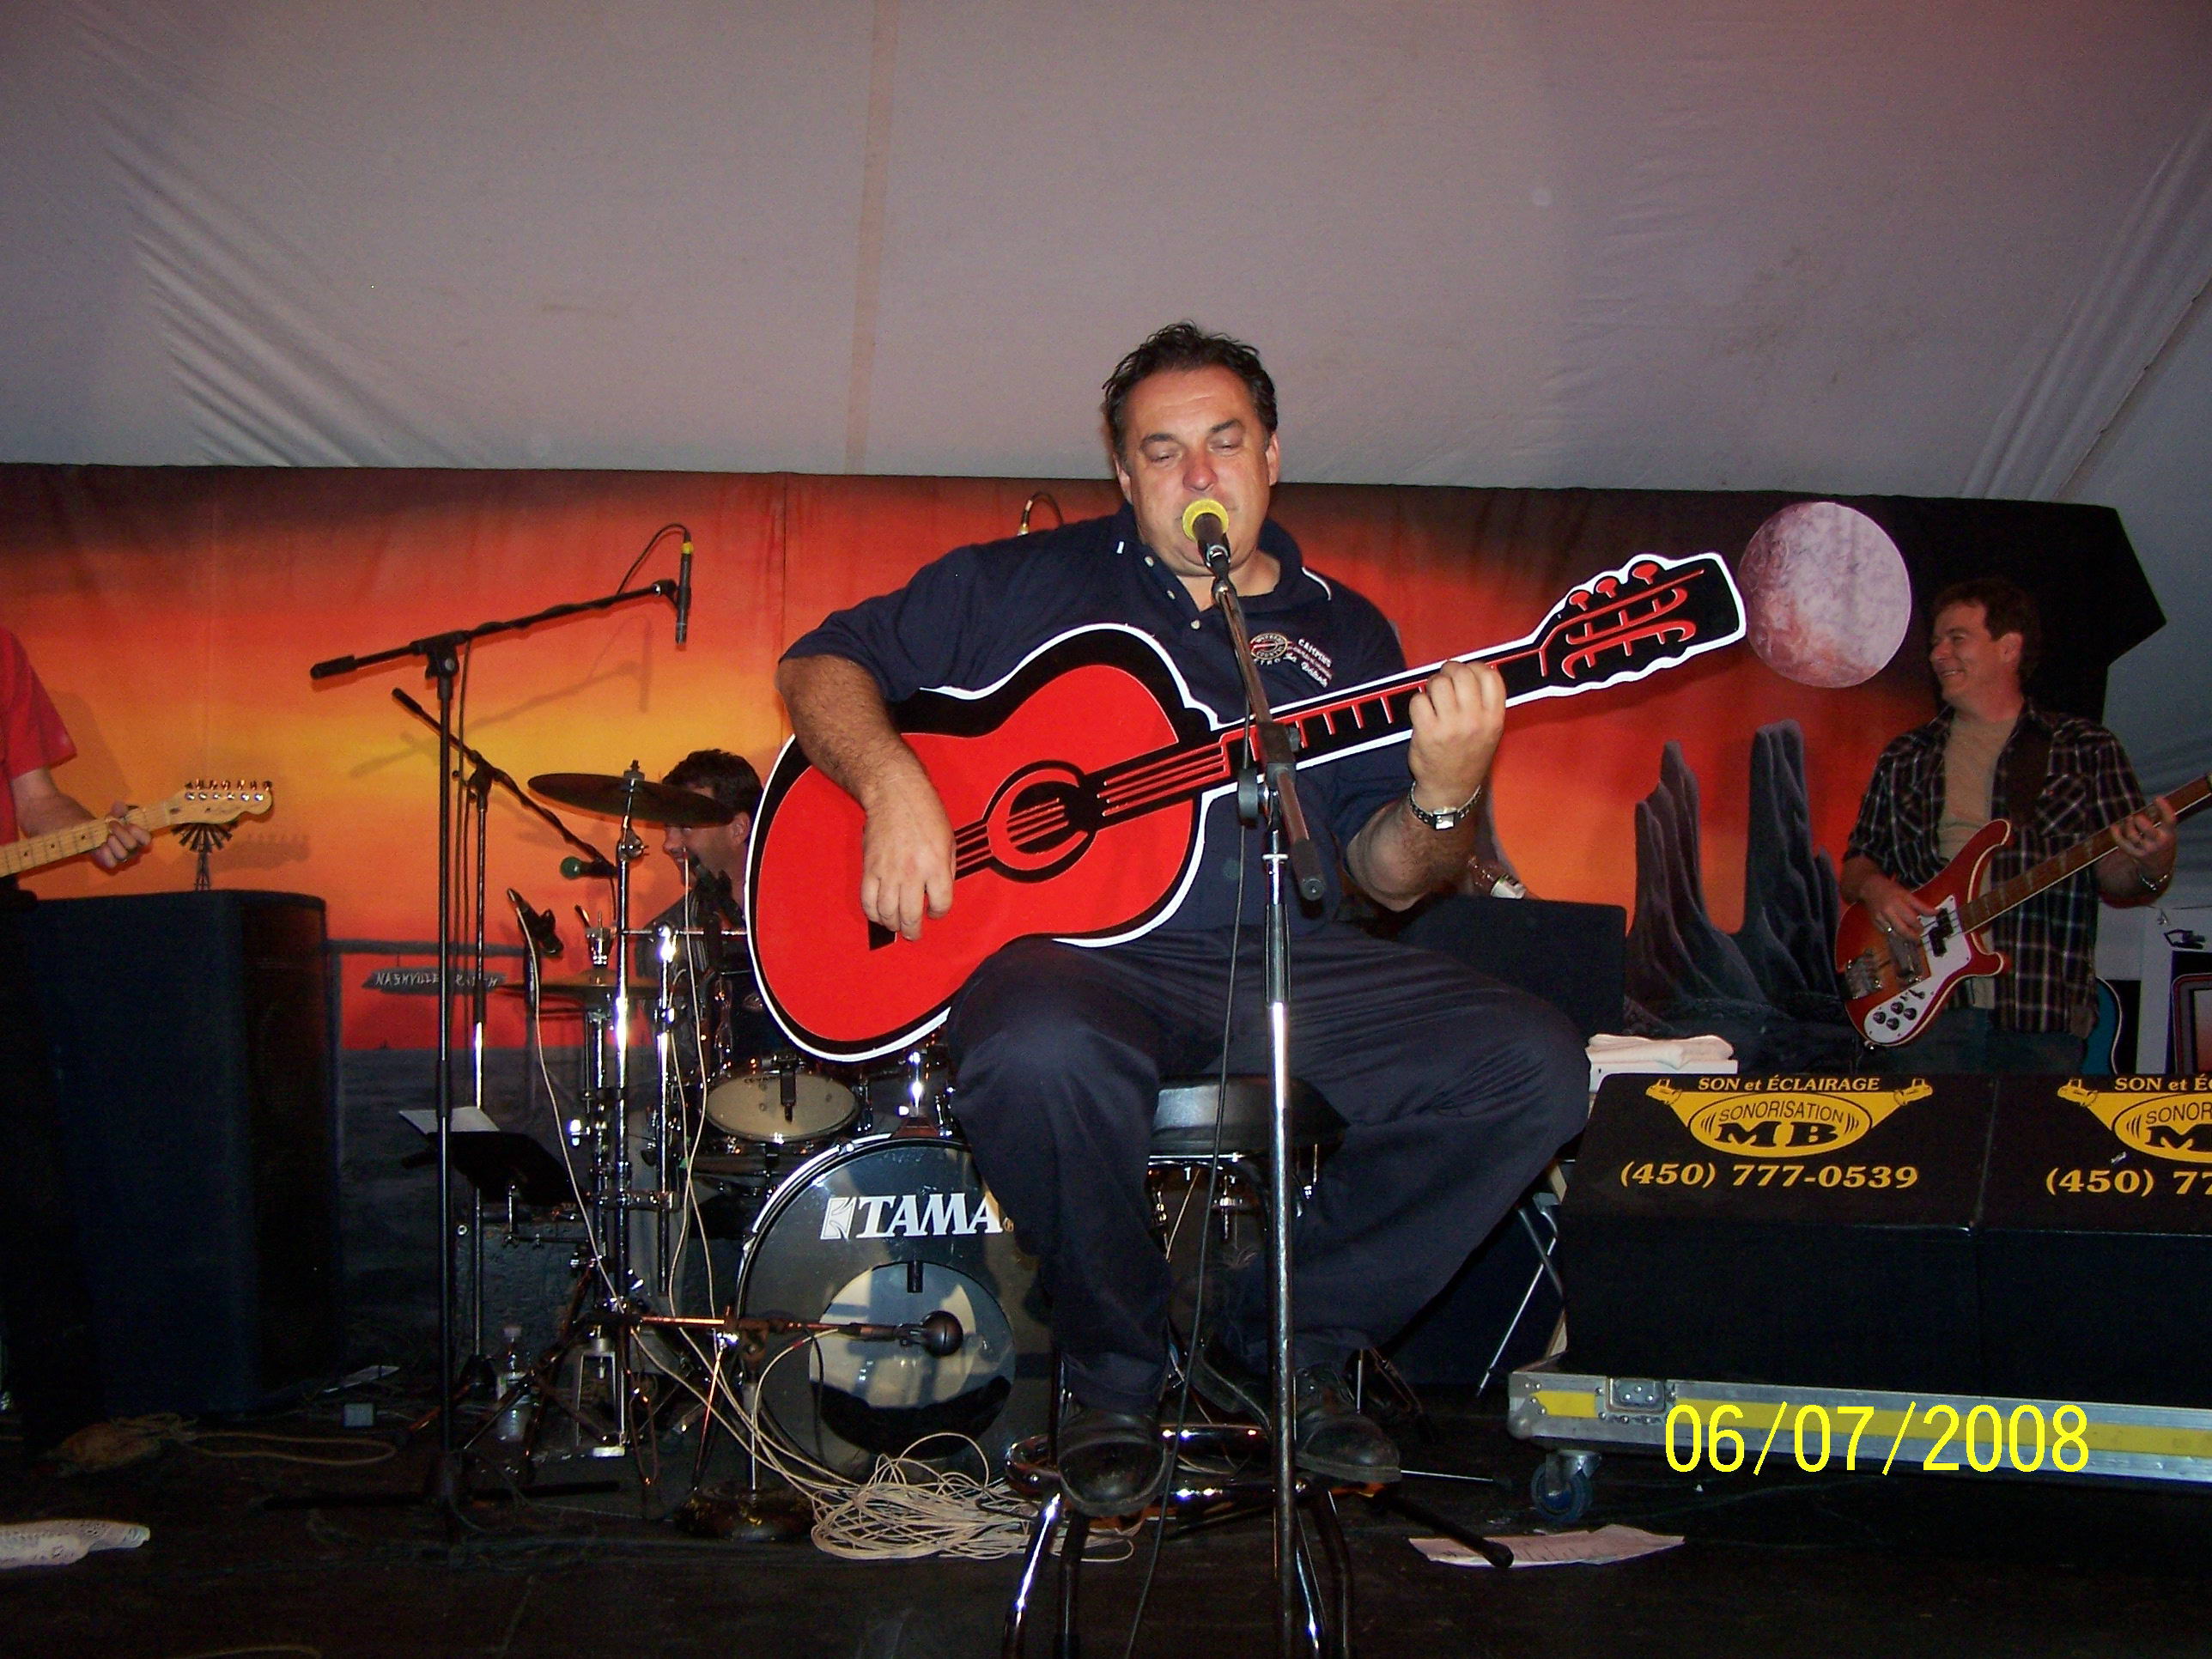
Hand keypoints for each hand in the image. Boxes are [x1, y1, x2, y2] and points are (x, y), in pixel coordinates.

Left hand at [90, 802, 151, 871]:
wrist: (98, 832)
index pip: (146, 839)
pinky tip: (102, 845)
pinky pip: (111, 862)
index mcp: (140, 838)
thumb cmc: (113, 823)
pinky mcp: (111, 862)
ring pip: (122, 854)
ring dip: (113, 842)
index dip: (137, 832)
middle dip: (120, 832)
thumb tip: (119, 805)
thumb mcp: (117, 814)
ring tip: (107, 835)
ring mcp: (123, 857)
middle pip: (132, 845)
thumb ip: (120, 810)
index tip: (128, 824)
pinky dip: (105, 853)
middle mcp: (134, 850)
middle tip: (111, 824)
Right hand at [858, 766, 954, 940]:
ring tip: (898, 925)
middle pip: (911, 916)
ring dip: (893, 925)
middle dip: (914, 931)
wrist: (895, 793)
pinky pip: (868, 900)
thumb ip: (947, 869)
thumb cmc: (924, 811)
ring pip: (887, 913)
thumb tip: (940, 891)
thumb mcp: (949, 840)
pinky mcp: (869, 868)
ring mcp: (888, 872)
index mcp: (936, 865)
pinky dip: (873, 913)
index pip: (940, 904)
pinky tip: (879, 914)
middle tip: (915, 933)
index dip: (939, 912)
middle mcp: (912, 872)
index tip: (935, 911)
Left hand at [1405, 660, 1503, 812]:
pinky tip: (1423, 714)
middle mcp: (1475, 720)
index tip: (1466, 675)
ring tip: (1433, 698)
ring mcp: (1451, 726)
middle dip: (1449, 672)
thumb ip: (1485, 701)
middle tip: (1444, 682)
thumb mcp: (1490, 730)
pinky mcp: (1427, 732)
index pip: (1489, 675)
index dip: (1474, 668)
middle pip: (1461, 673)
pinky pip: (1418, 700)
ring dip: (1432, 686)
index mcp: (1495, 718)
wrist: (1450, 788)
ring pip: (1438, 683)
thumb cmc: (1469, 754)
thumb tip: (1469, 668)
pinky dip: (1418, 703)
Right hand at [1858, 871, 1935, 938]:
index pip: (1911, 919)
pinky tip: (1898, 934)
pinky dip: (1893, 935)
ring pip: (1893, 934)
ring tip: (1909, 937)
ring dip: (1903, 937)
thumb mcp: (1907, 895)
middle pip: (1902, 929)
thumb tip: (1936, 912)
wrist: (1870, 888)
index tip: (1922, 929)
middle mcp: (1888, 911)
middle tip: (1917, 938)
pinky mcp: (1874, 922)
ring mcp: (1879, 918)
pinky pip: (1886, 933)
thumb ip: (1921, 906)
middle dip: (1912, 936)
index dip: (1918, 926)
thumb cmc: (1891, 890)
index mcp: (1898, 902)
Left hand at [2112, 796, 2177, 876]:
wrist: (2160, 867)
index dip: (2164, 808)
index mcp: (2169, 835)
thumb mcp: (2168, 833)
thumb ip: (2161, 820)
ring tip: (2128, 819)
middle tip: (2138, 817)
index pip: (2170, 820)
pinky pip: (2123, 844)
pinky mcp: (2136, 854)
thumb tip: (2151, 801)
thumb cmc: (2163, 843)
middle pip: (2148, 830)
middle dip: (2140, 821)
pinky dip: (2116, 834)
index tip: (2157, 798)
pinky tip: (2114, 826)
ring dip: (2128, 825)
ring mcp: (2146, 850)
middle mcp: (2158, 843)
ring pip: (2133, 836)